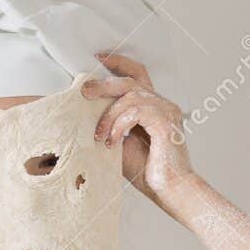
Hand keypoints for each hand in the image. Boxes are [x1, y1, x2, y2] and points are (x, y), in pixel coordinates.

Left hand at [84, 53, 193, 203]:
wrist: (169, 190)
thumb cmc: (148, 172)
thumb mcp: (120, 144)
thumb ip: (109, 126)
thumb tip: (80, 116)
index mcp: (154, 106)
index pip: (138, 73)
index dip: (118, 62)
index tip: (97, 59)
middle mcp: (163, 104)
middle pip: (130, 79)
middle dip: (103, 84)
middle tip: (84, 91)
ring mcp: (167, 111)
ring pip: (130, 96)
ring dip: (108, 115)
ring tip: (100, 136)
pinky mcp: (166, 122)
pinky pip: (135, 112)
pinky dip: (119, 125)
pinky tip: (113, 143)